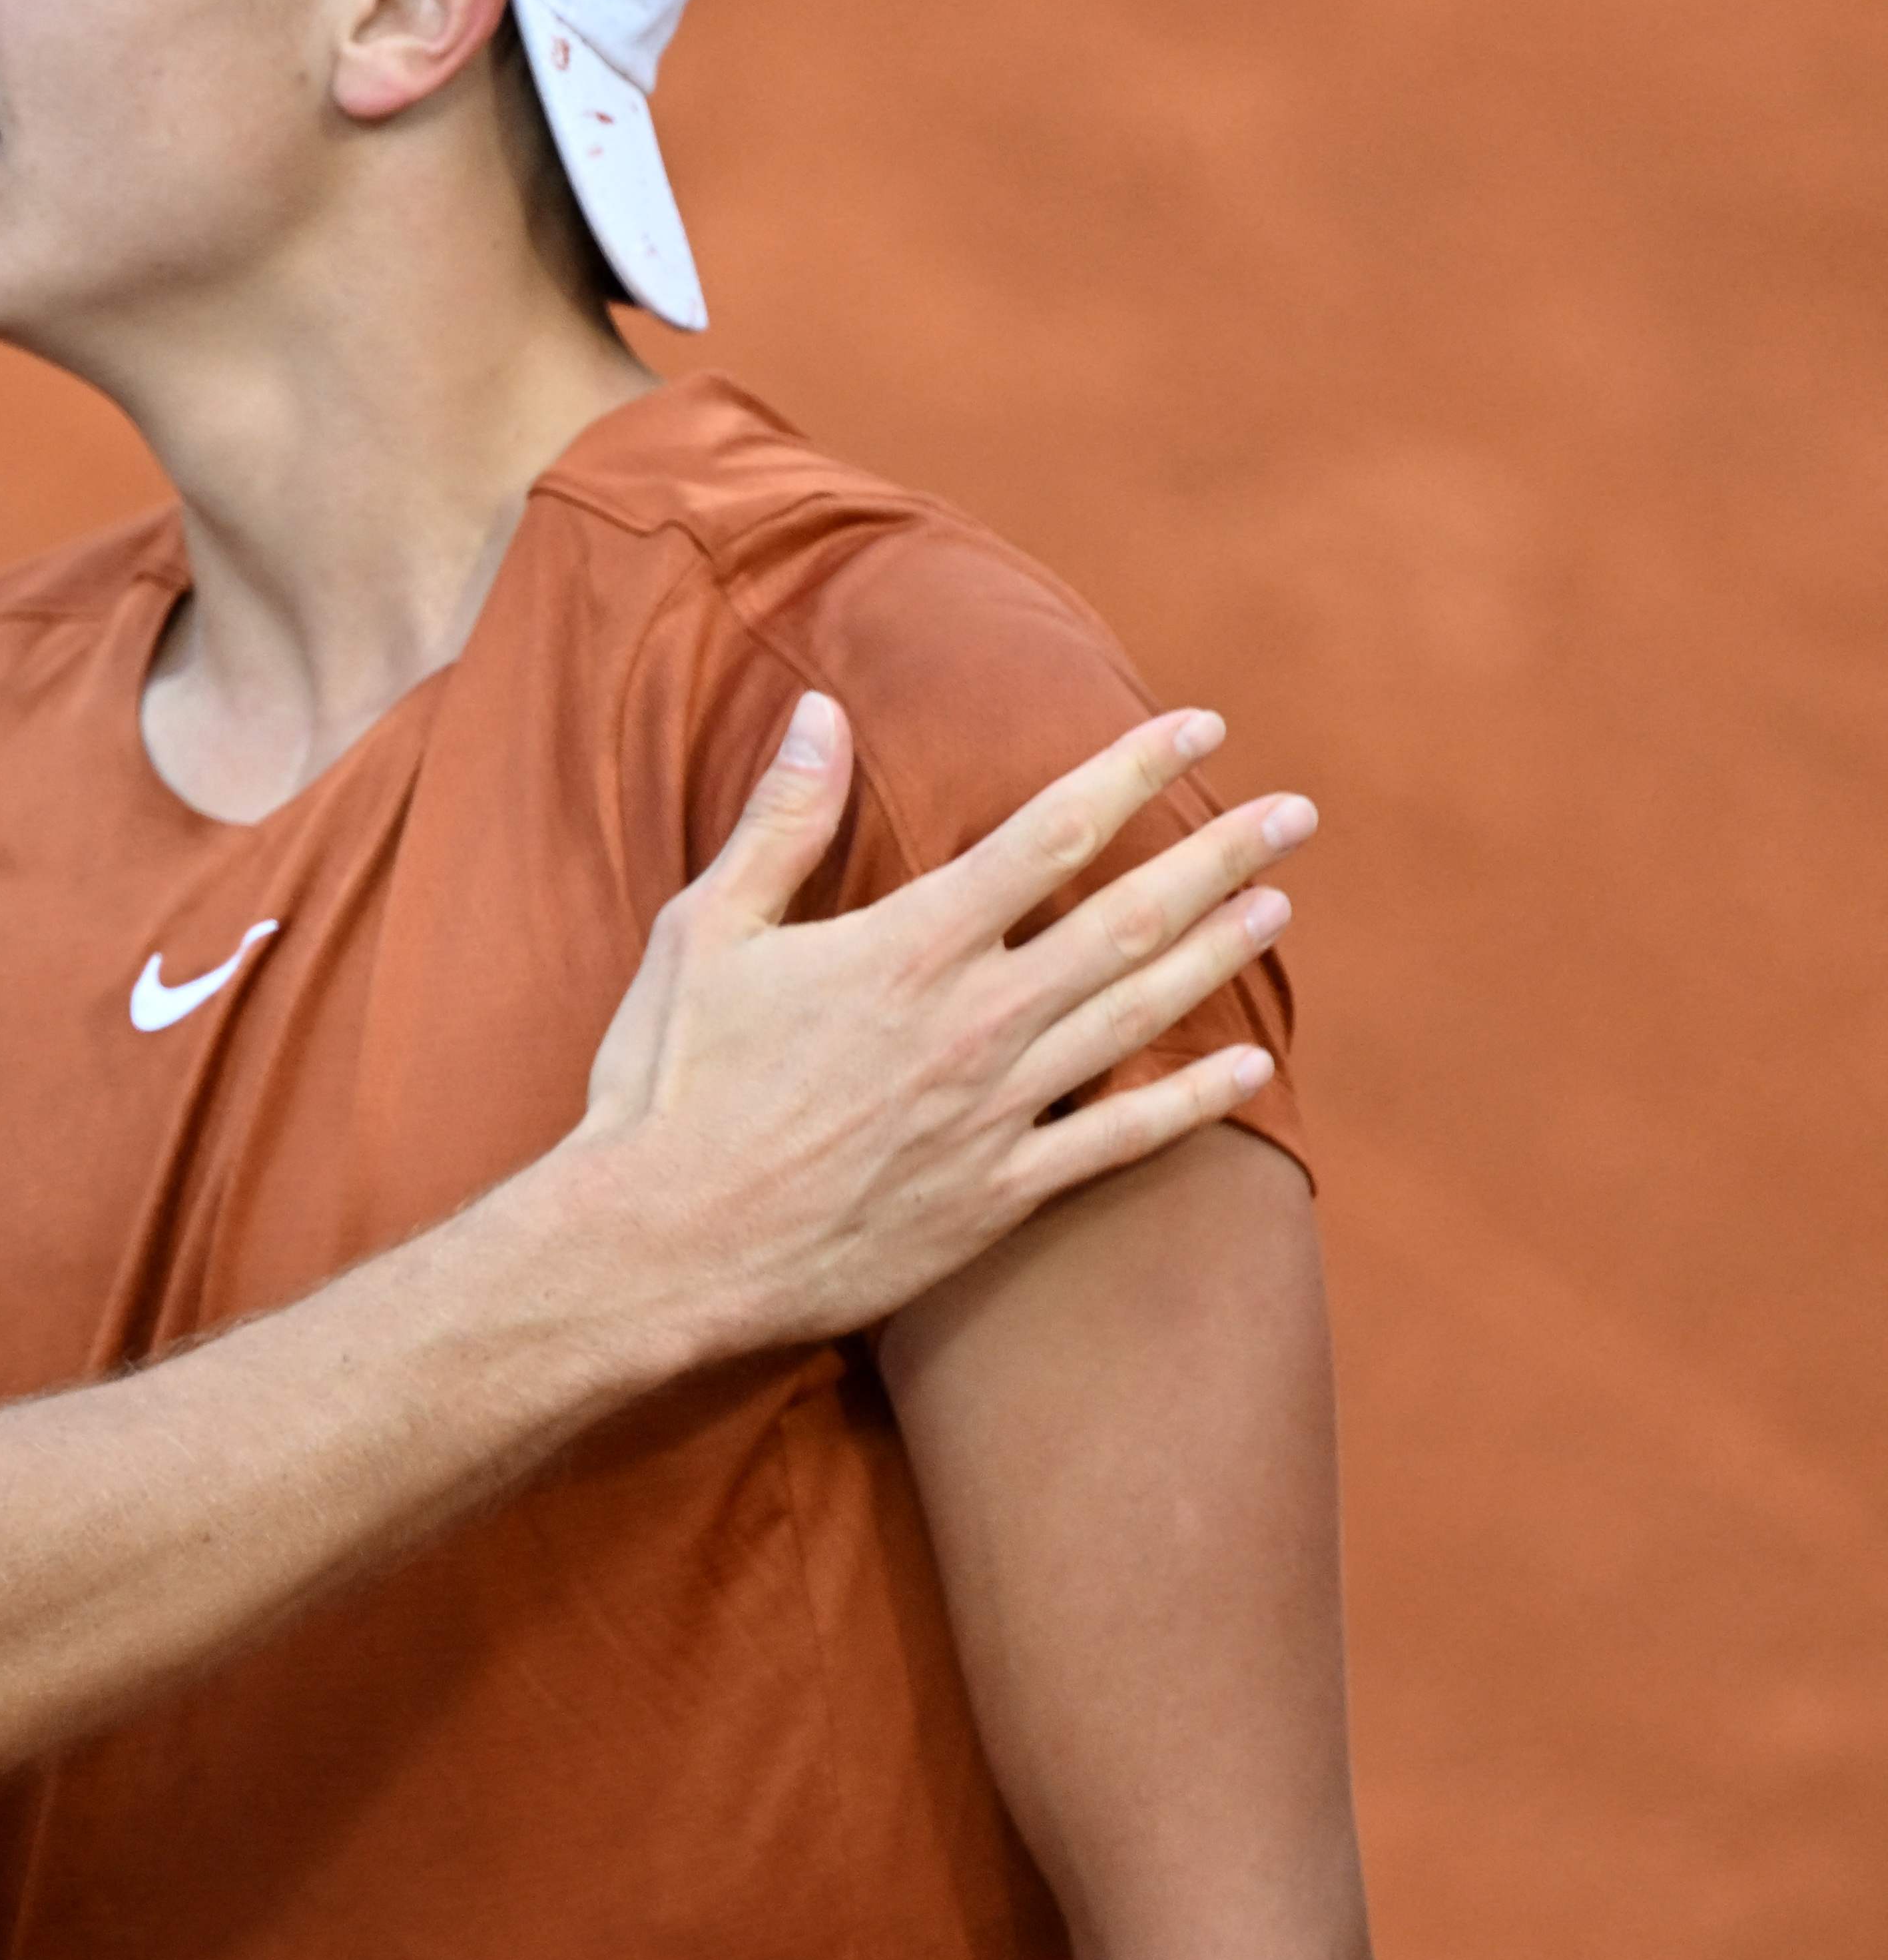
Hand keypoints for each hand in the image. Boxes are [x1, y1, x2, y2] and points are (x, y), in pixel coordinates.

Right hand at [552, 693, 1306, 1358]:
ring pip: (1141, 1019)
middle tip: (1298, 814)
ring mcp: (994, 1115)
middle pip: (1128, 921)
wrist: (662, 1249)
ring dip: (1219, 957)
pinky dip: (1192, 1103)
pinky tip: (1251, 1070)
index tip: (1200, 725)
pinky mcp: (996, 1196)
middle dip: (1221, 857)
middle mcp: (972, 1023)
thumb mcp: (703, 931)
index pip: (1050, 835)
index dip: (1133, 772)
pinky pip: (1119, 1142)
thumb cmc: (667, 1083)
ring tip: (1278, 908)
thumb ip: (780, 821)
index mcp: (905, 947)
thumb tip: (823, 710)